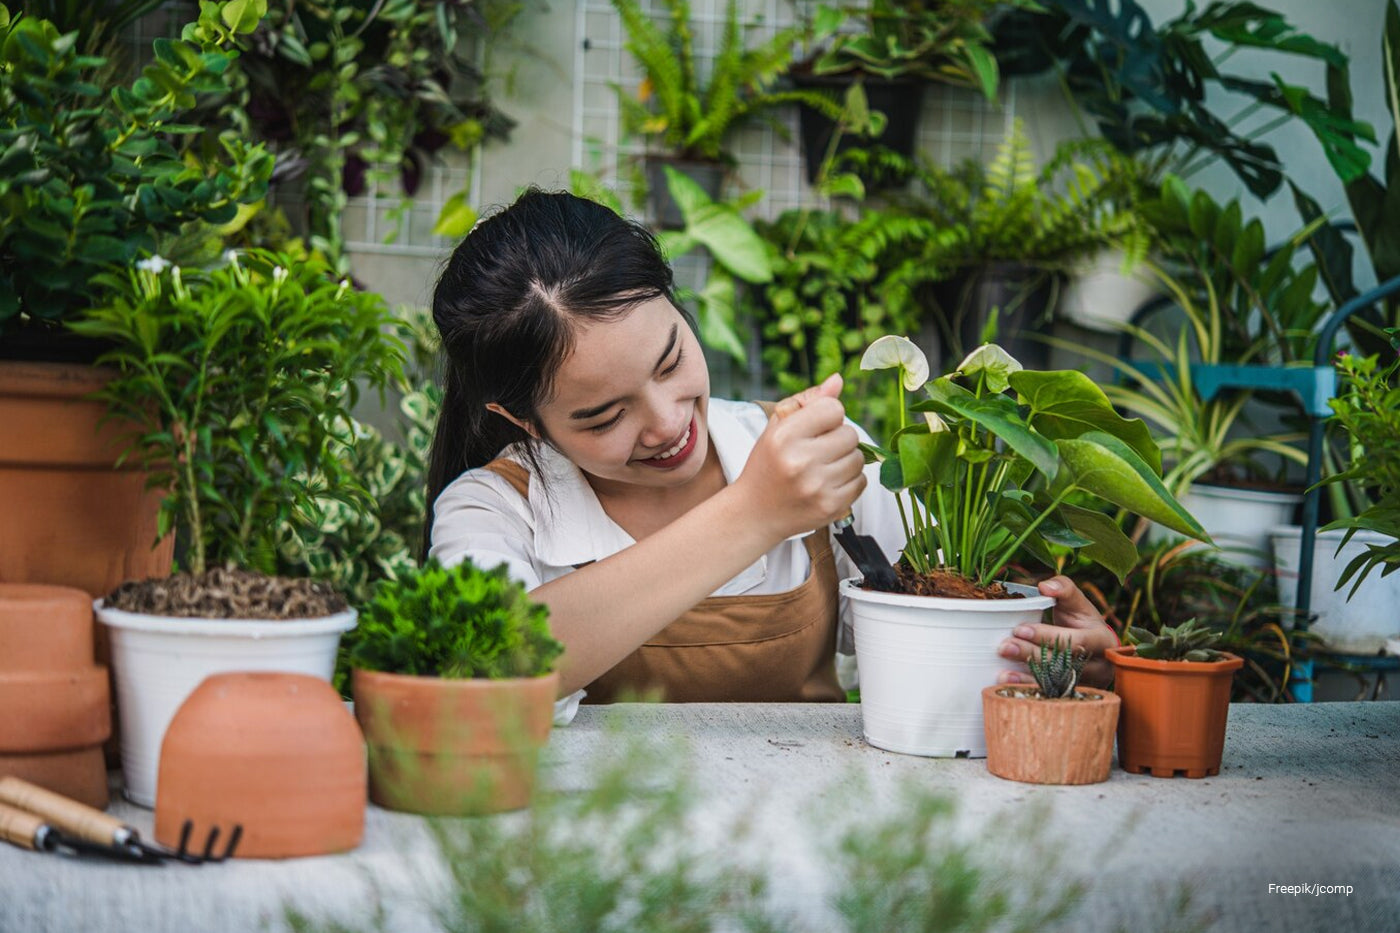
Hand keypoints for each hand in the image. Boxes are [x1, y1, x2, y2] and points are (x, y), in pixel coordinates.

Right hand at [738, 373, 866, 539]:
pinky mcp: (830, 507)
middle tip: (817, 450)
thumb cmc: (768, 463)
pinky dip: (849, 481)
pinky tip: (828, 483)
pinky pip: (861, 482)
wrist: (754, 513)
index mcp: (784, 436)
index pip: (834, 409)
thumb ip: (808, 400)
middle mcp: (800, 461)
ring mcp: (817, 486)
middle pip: (850, 434)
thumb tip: (838, 380)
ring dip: (845, 460)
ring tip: (822, 468)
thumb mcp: (777, 427)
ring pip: (858, 459)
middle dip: (838, 439)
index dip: (827, 416)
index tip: (813, 429)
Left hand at [996, 575, 1117, 688]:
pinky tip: (1009, 686)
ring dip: (1028, 678)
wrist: (1095, 651)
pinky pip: (1050, 694)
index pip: (1075, 640)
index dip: (1047, 635)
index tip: (1020, 629)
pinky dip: (1028, 690)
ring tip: (1003, 673)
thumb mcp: (1078, 604)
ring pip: (1056, 683)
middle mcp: (1099, 666)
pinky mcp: (1074, 695)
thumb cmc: (1083, 622)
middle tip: (1005, 647)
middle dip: (1032, 655)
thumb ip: (1064, 590)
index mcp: (1103, 641)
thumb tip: (1045, 586)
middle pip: (1063, 664)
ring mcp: (1088, 684)